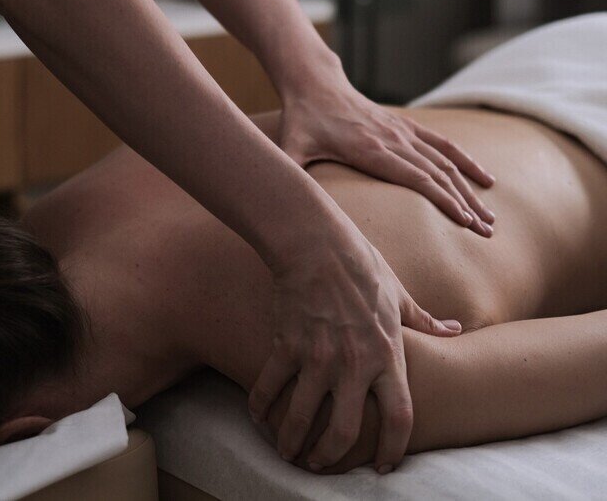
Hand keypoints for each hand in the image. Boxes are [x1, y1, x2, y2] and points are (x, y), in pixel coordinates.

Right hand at [248, 229, 461, 472]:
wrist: (318, 245)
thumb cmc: (362, 266)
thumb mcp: (400, 296)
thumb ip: (425, 321)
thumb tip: (454, 330)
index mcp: (387, 355)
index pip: (399, 417)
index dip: (394, 449)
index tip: (384, 466)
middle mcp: (353, 364)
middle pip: (344, 431)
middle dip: (330, 456)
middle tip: (321, 464)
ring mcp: (317, 357)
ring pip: (301, 417)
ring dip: (292, 441)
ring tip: (287, 452)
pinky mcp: (286, 345)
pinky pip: (269, 386)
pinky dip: (259, 406)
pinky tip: (258, 416)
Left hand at [278, 74, 495, 237]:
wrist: (315, 84)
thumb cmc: (302, 121)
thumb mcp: (291, 148)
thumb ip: (286, 170)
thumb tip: (275, 201)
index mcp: (371, 150)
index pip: (417, 179)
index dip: (444, 201)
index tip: (467, 223)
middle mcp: (394, 140)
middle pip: (440, 175)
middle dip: (466, 205)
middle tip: (488, 232)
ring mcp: (403, 132)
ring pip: (447, 162)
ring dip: (471, 189)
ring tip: (491, 214)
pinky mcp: (406, 126)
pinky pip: (444, 143)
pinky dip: (466, 161)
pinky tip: (485, 178)